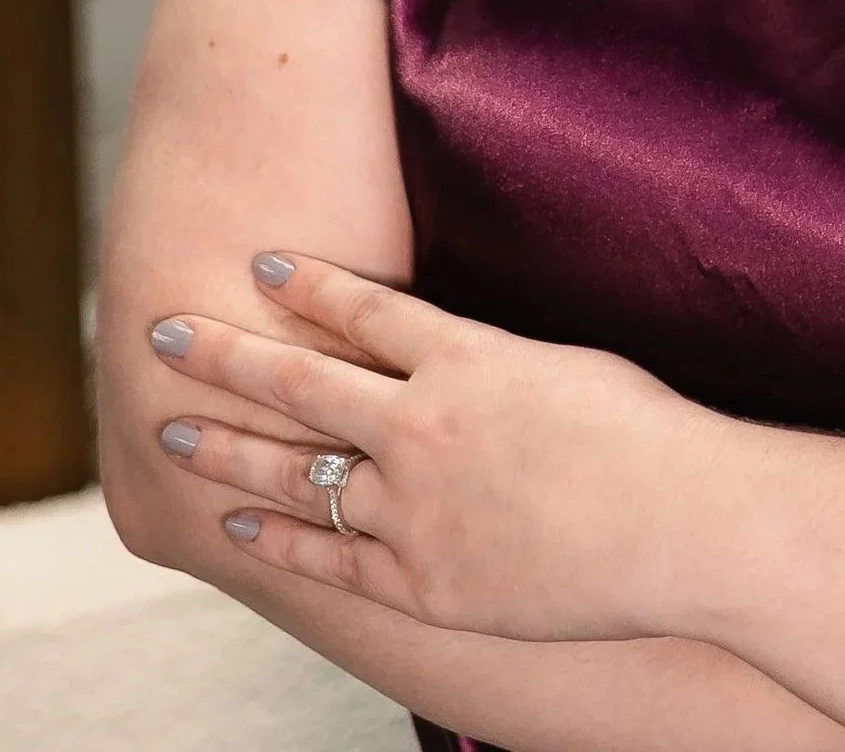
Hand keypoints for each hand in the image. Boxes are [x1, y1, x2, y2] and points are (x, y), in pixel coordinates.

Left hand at [146, 253, 710, 640]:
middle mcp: (424, 426)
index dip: (308, 284)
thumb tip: (463, 362)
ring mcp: (415, 508)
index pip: (367, 308)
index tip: (257, 262)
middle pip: (302, 383)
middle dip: (225, 356)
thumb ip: (501, 366)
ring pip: (297, 473)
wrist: (680, 521)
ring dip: (229, 451)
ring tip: (172, 433)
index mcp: (469, 359)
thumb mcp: (570, 368)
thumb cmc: (650, 436)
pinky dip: (279, 538)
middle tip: (164, 335)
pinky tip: (237, 522)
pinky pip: (331, 558)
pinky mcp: (423, 581)